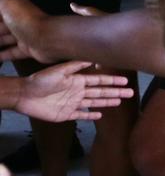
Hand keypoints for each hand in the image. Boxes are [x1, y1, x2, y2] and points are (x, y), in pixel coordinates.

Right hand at [0, 0, 49, 61]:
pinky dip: (2, 55)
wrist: (47, 38)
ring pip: (4, 40)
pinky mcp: (27, 49)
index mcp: (15, 10)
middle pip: (0, 27)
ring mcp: (24, 36)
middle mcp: (20, 22)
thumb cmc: (26, 20)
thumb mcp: (8, 5)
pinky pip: (11, 53)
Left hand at [16, 61, 132, 121]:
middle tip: (130, 93)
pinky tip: (99, 115)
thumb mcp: (59, 70)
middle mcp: (78, 91)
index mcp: (77, 80)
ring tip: (119, 102)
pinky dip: (90, 115)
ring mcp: (73, 103)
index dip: (112, 81)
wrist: (24, 94)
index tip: (125, 81)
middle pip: (100, 92)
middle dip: (115, 92)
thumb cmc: (40, 80)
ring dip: (107, 102)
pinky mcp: (66, 114)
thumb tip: (94, 59)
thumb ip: (76, 66)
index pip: (99, 81)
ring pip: (94, 103)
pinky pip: (81, 115)